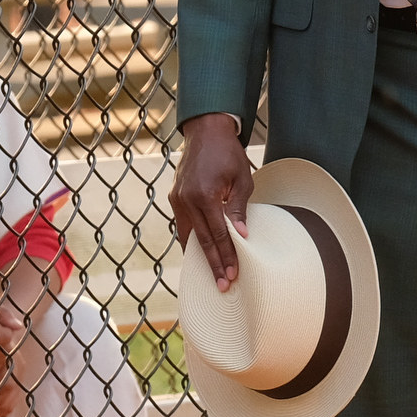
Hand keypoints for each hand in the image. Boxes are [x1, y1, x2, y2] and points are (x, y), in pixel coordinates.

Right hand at [169, 113, 255, 291]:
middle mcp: (186, 200)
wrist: (206, 131)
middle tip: (223, 284)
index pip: (217, 234)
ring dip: (200, 256)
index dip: (226, 256)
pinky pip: (183, 224)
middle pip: (201, 240)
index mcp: (204, 196)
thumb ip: (239, 210)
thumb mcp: (242, 181)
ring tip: (211, 274)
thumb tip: (241, 237)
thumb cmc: (228, 154)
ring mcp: (177, 199)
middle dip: (213, 264)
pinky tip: (198, 253)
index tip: (233, 274)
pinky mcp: (174, 197)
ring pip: (188, 235)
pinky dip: (191, 240)